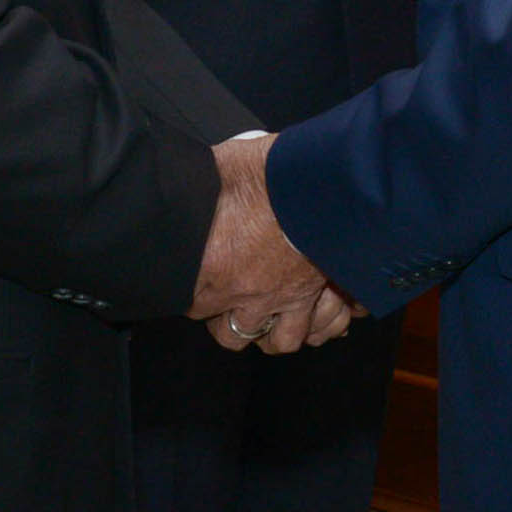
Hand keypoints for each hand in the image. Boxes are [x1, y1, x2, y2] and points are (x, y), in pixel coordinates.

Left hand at [189, 135, 338, 353]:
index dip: (195, 294)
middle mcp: (246, 292)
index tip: (199, 284)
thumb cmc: (266, 171)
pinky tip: (318, 310)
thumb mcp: (220, 169)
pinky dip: (321, 324)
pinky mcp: (319, 292)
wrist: (318, 175)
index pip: (192, 304)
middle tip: (233, 301)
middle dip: (230, 321)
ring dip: (274, 330)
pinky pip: (322, 328)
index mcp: (213, 268)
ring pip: (278, 341)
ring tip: (273, 314)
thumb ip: (207, 187)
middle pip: (230, 334)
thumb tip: (190, 181)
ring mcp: (286, 297)